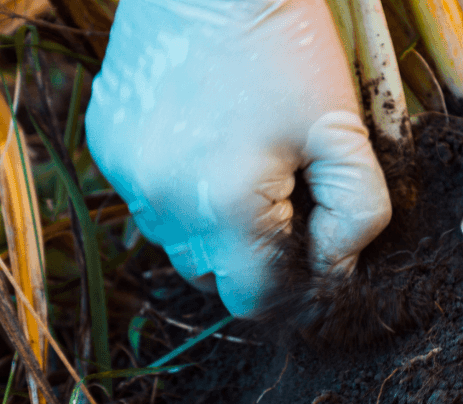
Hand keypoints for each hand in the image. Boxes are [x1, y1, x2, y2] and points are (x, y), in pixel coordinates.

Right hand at [86, 0, 391, 316]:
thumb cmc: (288, 45)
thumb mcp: (342, 130)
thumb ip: (355, 215)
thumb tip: (335, 270)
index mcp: (226, 205)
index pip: (255, 300)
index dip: (289, 292)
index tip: (311, 263)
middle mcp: (164, 203)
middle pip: (214, 279)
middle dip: (253, 260)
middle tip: (283, 206)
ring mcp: (128, 177)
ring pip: (178, 245)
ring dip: (213, 229)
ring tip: (240, 170)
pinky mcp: (107, 149)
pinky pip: (149, 203)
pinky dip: (180, 192)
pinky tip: (203, 145)